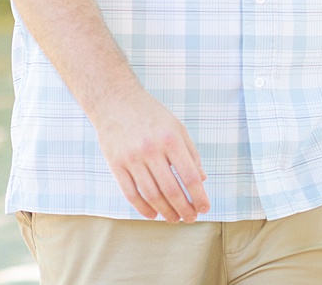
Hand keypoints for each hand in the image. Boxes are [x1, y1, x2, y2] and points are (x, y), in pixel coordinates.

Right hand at [90, 85, 208, 222]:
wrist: (116, 102)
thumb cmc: (152, 115)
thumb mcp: (177, 127)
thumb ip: (191, 153)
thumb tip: (201, 180)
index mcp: (171, 139)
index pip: (188, 175)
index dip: (198, 195)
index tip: (205, 208)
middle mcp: (151, 150)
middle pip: (170, 189)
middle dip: (183, 208)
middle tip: (191, 218)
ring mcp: (132, 159)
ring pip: (151, 194)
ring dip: (165, 211)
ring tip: (174, 219)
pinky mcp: (116, 165)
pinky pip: (131, 193)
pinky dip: (143, 208)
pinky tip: (153, 214)